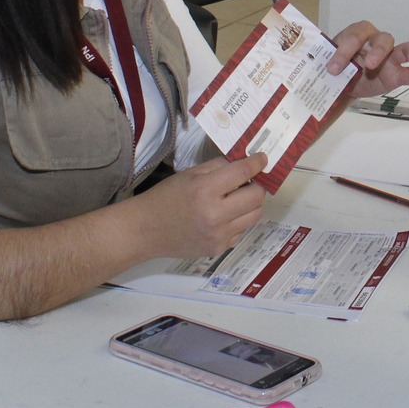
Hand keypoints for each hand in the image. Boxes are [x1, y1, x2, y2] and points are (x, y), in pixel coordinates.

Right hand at [138, 152, 267, 258]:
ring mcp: (219, 235)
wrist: (145, 230)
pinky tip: (225, 216)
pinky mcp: (219, 249)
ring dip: (251, 204)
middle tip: (250, 181)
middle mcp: (215, 215)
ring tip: (238, 198)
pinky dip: (239, 220)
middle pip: (256, 197)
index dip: (257, 163)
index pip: (242, 174)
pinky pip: (241, 230)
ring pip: (254, 216)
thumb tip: (244, 163)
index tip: (263, 159)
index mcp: (205, 190)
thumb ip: (218, 167)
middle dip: (258, 186)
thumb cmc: (166, 197)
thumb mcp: (190, 174)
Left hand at [328, 21, 408, 99]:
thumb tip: (316, 69)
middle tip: (368, 64)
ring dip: (406, 52)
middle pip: (381, 39)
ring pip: (400, 48)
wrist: (341, 82)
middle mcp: (375, 41)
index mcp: (356, 34)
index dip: (344, 51)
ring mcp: (388, 57)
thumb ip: (325, 62)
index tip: (334, 68)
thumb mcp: (327, 62)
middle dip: (376, 50)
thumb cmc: (336, 66)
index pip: (353, 36)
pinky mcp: (396, 73)